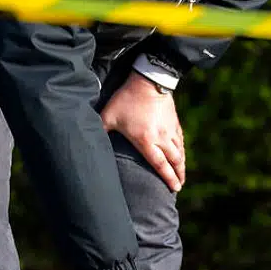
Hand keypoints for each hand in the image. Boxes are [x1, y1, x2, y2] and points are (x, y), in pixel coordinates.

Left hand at [101, 71, 184, 190]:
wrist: (148, 80)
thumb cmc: (126, 99)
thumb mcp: (108, 116)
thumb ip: (100, 130)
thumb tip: (88, 142)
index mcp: (146, 140)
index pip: (160, 164)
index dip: (168, 178)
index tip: (174, 188)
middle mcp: (161, 137)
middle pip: (174, 161)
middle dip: (178, 175)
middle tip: (179, 186)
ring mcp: (170, 129)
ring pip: (180, 151)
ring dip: (182, 164)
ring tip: (182, 174)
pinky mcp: (175, 121)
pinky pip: (181, 140)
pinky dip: (182, 149)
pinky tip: (181, 154)